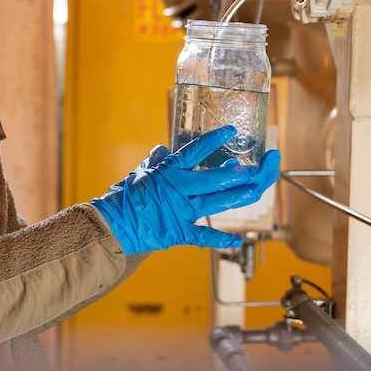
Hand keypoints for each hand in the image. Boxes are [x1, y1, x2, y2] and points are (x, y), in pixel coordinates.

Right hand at [90, 126, 280, 254]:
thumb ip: (155, 161)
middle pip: (217, 179)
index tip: (231, 131)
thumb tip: (163, 149)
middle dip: (241, 172)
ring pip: (218, 203)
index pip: (196, 151)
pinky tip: (237, 239)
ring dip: (240, 195)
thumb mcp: (138, 173)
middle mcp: (180, 190)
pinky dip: (220, 239)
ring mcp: (182, 212)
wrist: (111, 225)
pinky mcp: (180, 232)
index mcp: (169, 172)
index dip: (215, 139)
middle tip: (259, 165)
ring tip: (257, 187)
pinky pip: (203, 237)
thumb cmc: (122, 198)